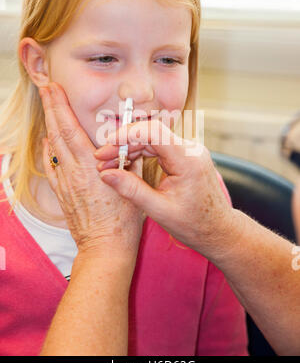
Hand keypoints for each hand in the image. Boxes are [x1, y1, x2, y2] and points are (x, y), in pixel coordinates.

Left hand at [39, 82, 145, 257]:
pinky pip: (51, 167)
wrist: (105, 247)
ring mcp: (65, 183)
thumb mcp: (134, 186)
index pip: (70, 129)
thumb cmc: (123, 221)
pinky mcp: (63, 193)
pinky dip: (49, 151)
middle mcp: (73, 172)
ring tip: (48, 107)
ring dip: (49, 124)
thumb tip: (133, 142)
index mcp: (90, 167)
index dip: (60, 107)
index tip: (55, 89)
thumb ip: (132, 161)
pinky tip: (48, 141)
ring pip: (53, 147)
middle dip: (50, 107)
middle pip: (56, 133)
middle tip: (46, 88)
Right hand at [94, 120, 241, 258]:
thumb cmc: (194, 224)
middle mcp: (191, 150)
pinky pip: (159, 147)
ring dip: (130, 149)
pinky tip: (125, 164)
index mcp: (188, 160)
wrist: (218, 230)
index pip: (154, 132)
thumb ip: (132, 190)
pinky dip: (140, 154)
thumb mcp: (159, 210)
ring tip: (108, 164)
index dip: (127, 134)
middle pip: (151, 134)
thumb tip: (106, 174)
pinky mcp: (185, 156)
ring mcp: (189, 151)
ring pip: (153, 140)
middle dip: (123, 144)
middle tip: (101, 159)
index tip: (107, 145)